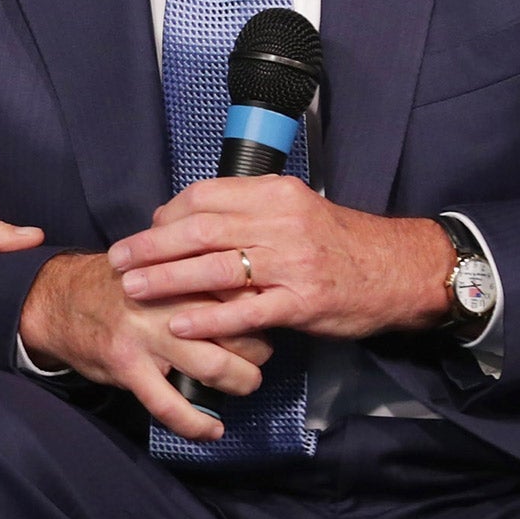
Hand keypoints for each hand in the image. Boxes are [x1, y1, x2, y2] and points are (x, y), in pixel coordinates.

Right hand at [18, 251, 273, 441]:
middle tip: (259, 355)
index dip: (262, 310)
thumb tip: (249, 288)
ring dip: (241, 382)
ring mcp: (145, 333)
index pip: (240, 290)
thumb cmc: (115, 284)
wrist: (56, 298)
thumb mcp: (156, 263)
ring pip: (215, 366)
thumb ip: (196, 272)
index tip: (266, 318)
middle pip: (238, 329)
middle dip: (259, 349)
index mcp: (176, 269)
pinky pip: (169, 404)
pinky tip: (211, 431)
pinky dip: (196, 424)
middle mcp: (165, 298)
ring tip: (244, 385)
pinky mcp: (127, 364)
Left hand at [106, 176, 451, 343]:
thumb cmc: (340, 241)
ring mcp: (292, 263)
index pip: (204, 197)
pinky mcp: (303, 302)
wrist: (401, 269)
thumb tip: (190, 220)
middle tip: (118, 260)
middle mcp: (280, 222)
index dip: (166, 216)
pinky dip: (208, 319)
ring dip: (167, 279)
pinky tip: (179, 325)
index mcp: (274, 193)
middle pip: (200, 230)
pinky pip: (246, 311)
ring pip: (215, 268)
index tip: (145, 232)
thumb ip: (249, 211)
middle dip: (151, 246)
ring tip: (133, 289)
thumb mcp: (296, 208)